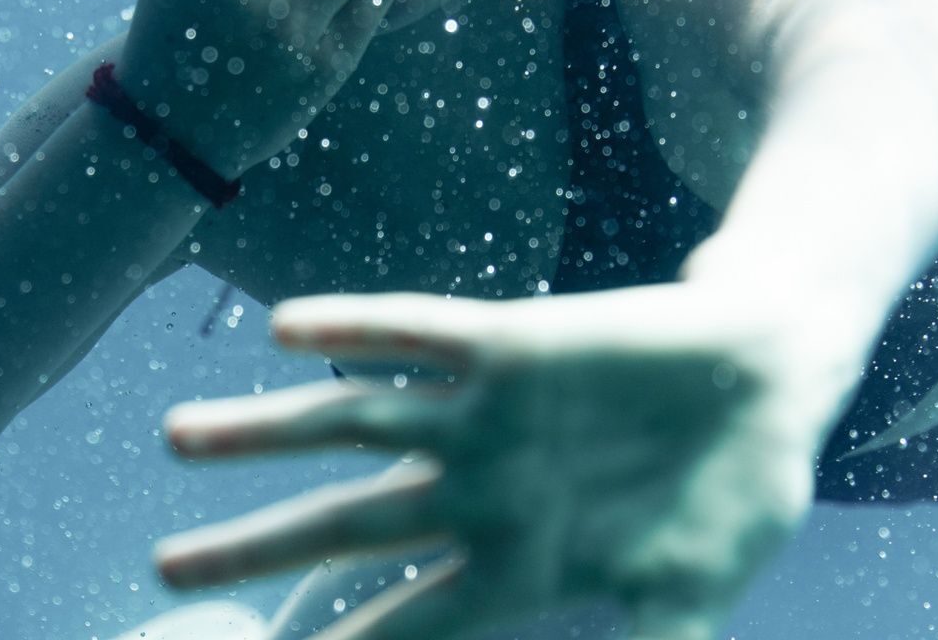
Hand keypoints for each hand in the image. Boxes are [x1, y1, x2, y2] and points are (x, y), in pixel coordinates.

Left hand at [154, 284, 859, 639]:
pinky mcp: (513, 342)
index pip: (402, 627)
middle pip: (341, 526)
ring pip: (351, 423)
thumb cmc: (737, 497)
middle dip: (251, 547)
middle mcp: (481, 493)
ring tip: (176, 437)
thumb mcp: (692, 602)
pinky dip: (353, 328)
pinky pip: (416, 333)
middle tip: (164, 569)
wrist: (773, 376)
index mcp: (519, 569)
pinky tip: (284, 328)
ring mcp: (488, 416)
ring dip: (265, 430)